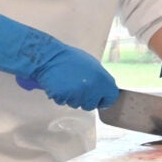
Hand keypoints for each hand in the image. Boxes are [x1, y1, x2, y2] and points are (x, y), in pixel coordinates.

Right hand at [0, 14, 118, 109]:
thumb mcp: (92, 65)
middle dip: (86, 100)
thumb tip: (103, 89)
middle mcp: (92, 88)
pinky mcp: (64, 97)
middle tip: (78, 90)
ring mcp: (78, 94)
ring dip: (73, 98)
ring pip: (78, 105)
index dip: (105, 99)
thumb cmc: (71, 59)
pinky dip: (61, 97)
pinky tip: (59, 86)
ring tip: (67, 85)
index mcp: (102, 78)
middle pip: (93, 104)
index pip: (111, 96)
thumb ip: (100, 79)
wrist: (50, 57)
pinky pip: (64, 102)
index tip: (99, 99)